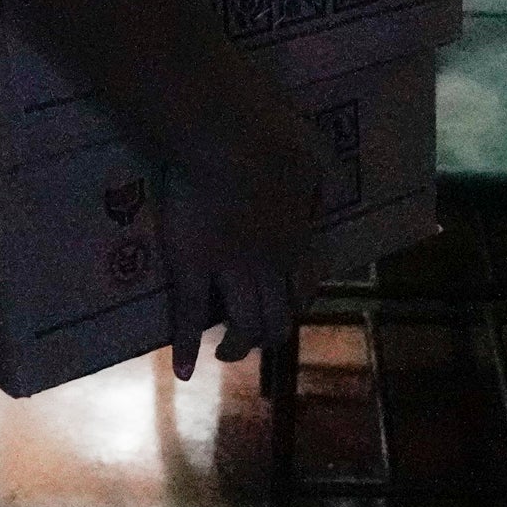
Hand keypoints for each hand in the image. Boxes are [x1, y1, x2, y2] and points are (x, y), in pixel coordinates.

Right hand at [160, 89, 322, 379]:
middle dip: (269, 333)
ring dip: (237, 346)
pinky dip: (186, 348)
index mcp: (298, 238)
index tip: (289, 303)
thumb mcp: (315, 159)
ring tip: (227, 351)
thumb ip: (321, 183)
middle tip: (257, 335)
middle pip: (278, 317)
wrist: (231, 136)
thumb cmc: (274, 136)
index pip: (304, 287)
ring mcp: (231, 270)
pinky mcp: (193, 267)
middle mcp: (270, 266)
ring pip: (243, 325)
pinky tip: (184, 370)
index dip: (297, 302)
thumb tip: (323, 199)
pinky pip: (189, 315)